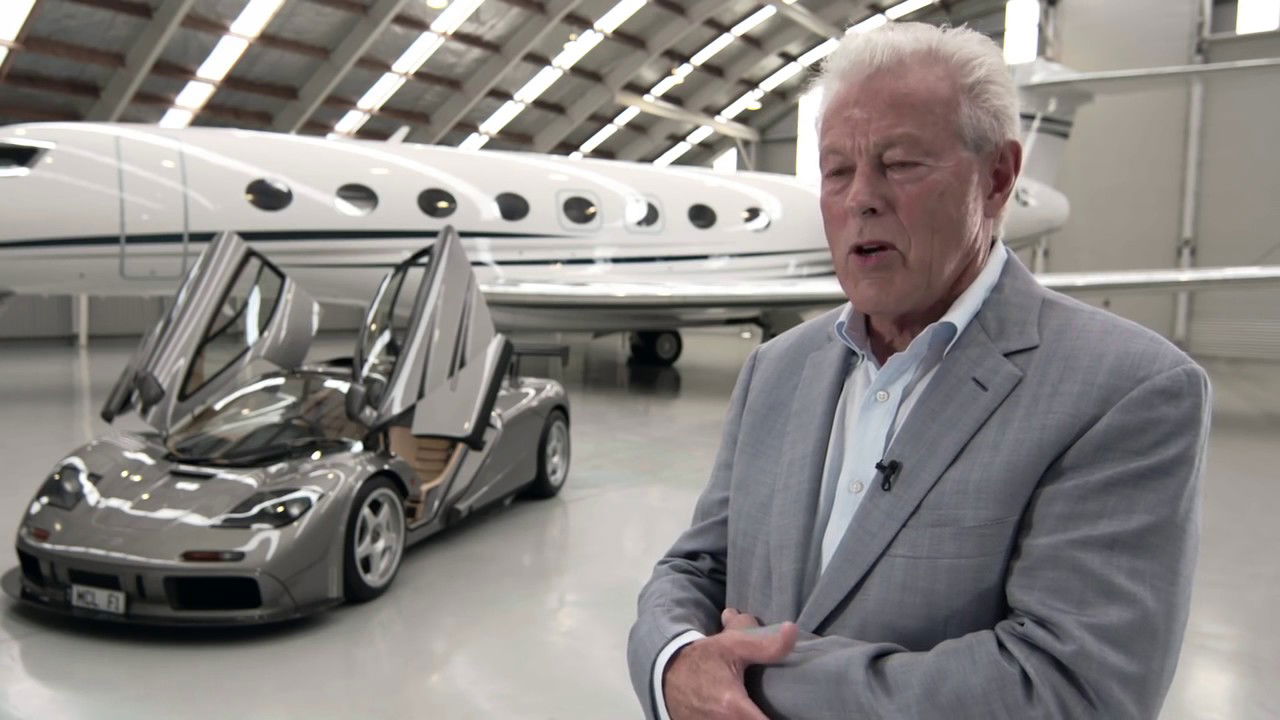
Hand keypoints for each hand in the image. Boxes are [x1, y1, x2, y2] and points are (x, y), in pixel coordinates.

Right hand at [663, 611, 796, 719]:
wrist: (666, 673)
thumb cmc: (702, 660)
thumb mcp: (731, 646)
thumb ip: (765, 644)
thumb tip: (793, 631)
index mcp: (734, 708)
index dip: (785, 719)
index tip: (792, 713)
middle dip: (769, 716)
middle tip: (781, 709)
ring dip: (753, 717)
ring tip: (763, 708)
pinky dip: (740, 719)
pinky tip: (748, 711)